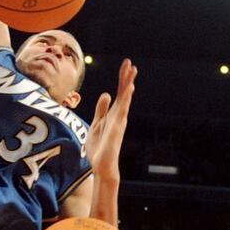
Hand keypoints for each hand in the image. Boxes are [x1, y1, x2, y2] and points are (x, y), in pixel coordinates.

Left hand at [85, 59, 137, 180]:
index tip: (126, 66)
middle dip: (126, 78)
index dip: (122, 79)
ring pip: (125, 99)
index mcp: (114, 114)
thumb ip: (101, 109)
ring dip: (128, 84)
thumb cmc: (100, 147)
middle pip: (124, 93)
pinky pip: (122, 110)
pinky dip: (126, 98)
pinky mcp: (116, 128)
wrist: (101, 166)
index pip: (120, 93)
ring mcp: (119, 121)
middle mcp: (119, 116)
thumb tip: (106, 94)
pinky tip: (128, 89)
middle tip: (130, 62)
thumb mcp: (96, 123)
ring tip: (132, 71)